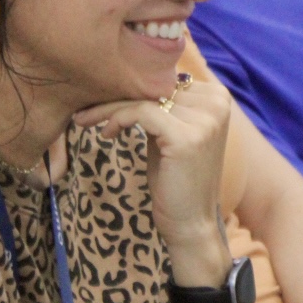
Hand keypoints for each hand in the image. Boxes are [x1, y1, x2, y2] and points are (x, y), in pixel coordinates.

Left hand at [75, 78, 231, 282]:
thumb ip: (163, 106)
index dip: (130, 88)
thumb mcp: (171, 133)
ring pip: (143, 99)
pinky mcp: (187, 136)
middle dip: (115, 97)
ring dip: (108, 109)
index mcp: (218, 97)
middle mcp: (217, 103)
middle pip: (153, 88)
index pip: (164, 80)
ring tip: (85, 120)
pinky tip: (106, 134)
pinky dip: (117, 119)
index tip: (101, 100)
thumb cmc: (177, 179)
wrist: (191, 223)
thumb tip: (128, 79)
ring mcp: (205, 120)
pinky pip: (141, 114)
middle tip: (84, 110)